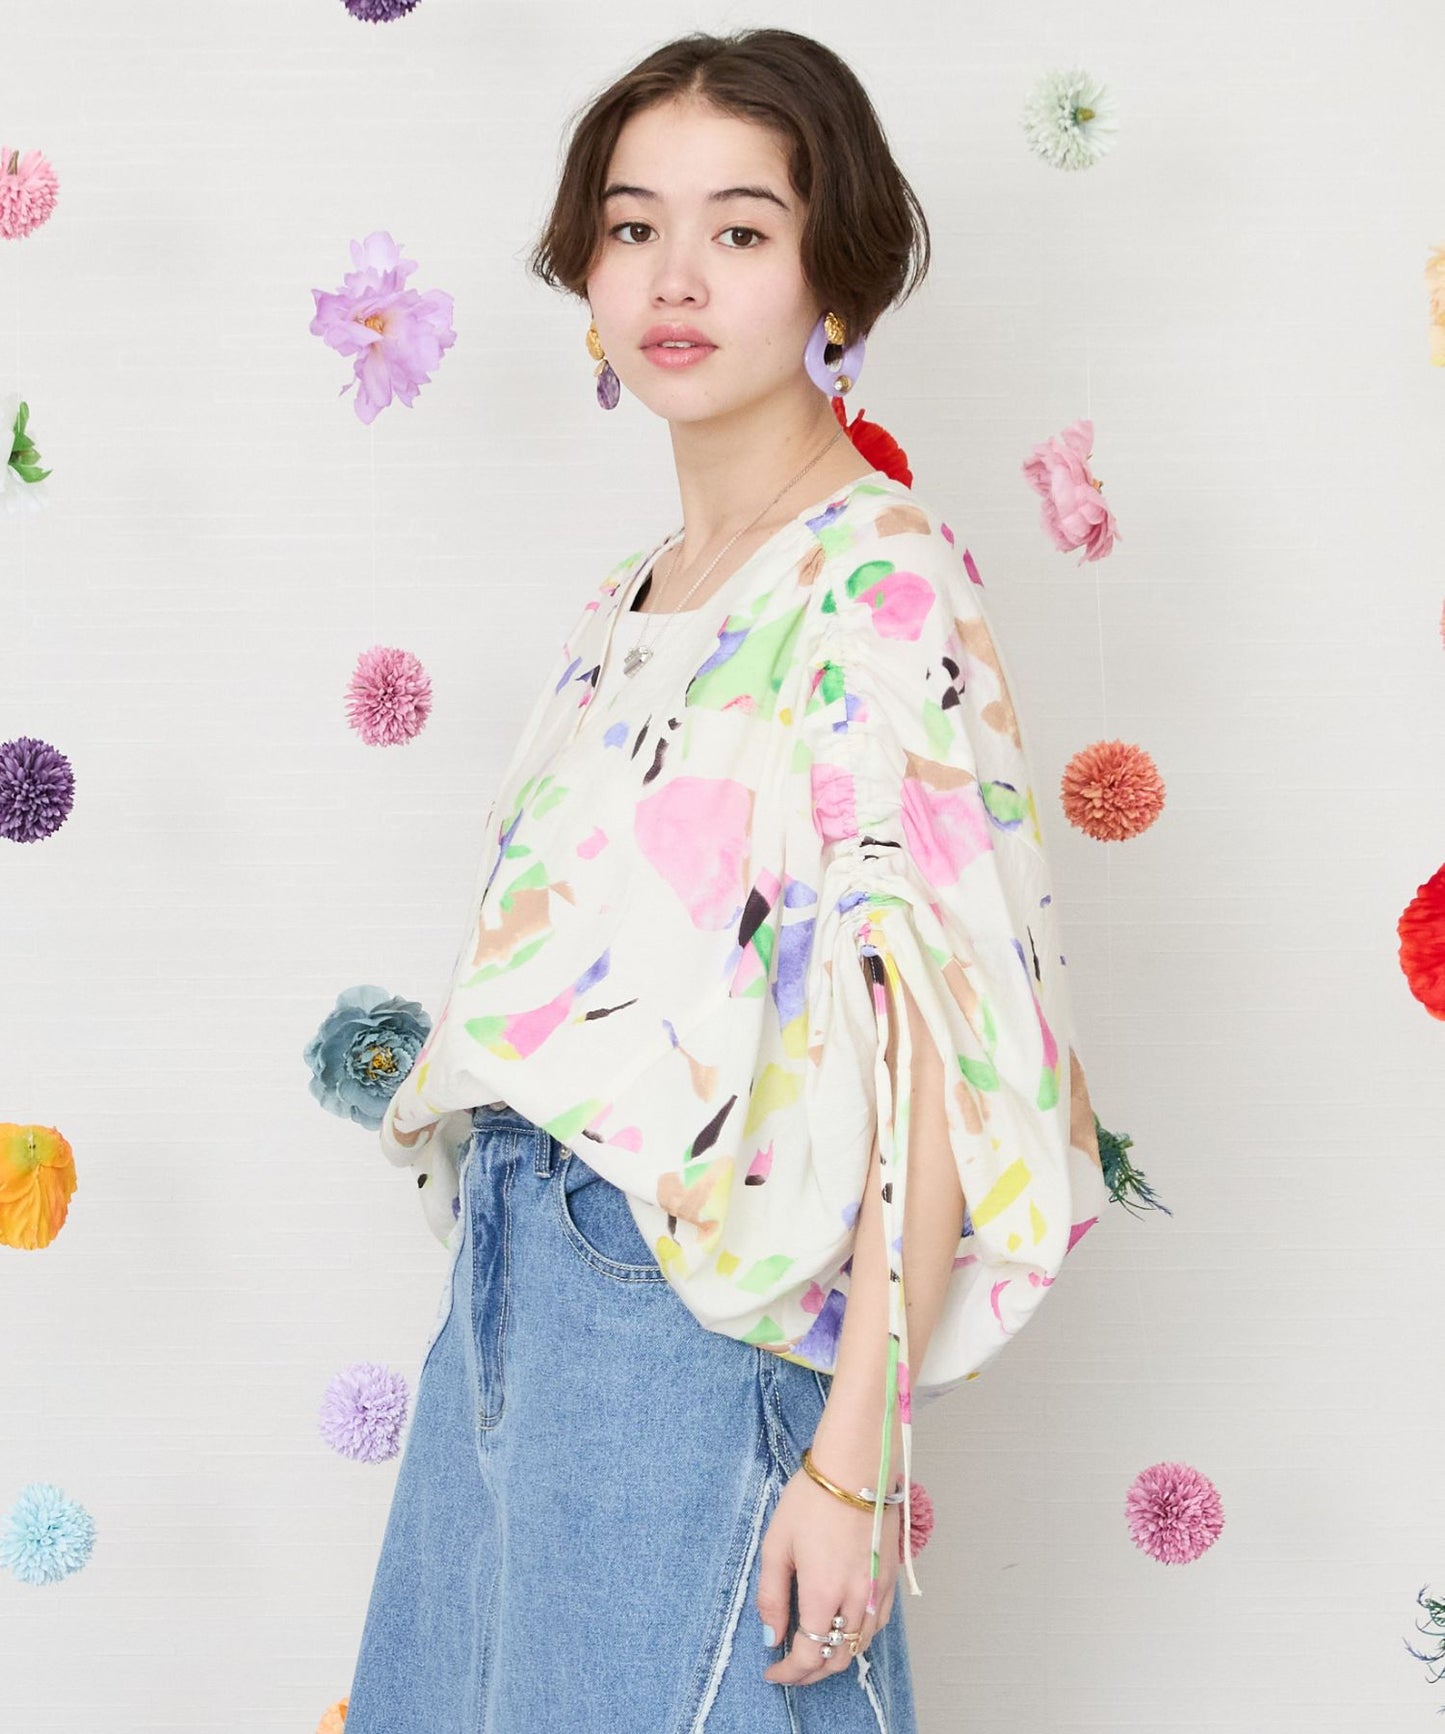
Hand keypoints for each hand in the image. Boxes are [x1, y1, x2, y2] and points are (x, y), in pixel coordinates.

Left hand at [757, 1465, 900, 1687]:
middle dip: (811, 1672)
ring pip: (861, 1645)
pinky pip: (879, 1623)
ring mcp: (878, 1589)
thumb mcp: (777, 1545)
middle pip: (838, 1658)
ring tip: (815, 1650)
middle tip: (790, 1667)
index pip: (809, 1655)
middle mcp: (856, 1599)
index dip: (789, 1673)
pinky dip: (860, 1636)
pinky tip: (846, 1627)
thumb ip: (772, 1596)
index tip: (772, 1672)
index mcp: (824, 1593)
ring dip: (837, 1656)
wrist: (855, 1465)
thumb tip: (771, 1637)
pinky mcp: (891, 1576)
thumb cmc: (812, 1499)